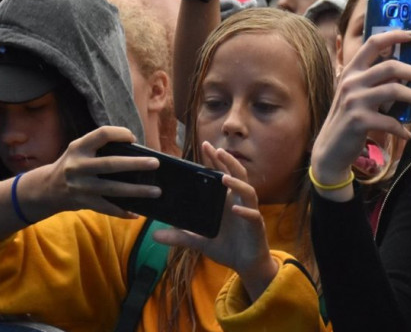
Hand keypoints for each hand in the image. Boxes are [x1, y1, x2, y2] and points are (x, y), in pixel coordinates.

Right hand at [29, 126, 160, 218]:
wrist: (47, 189)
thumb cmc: (72, 165)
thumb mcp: (79, 150)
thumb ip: (100, 148)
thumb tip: (137, 152)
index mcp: (79, 147)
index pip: (102, 134)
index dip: (119, 133)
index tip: (134, 138)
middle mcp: (78, 166)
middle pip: (111, 164)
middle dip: (135, 164)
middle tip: (155, 163)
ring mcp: (81, 186)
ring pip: (113, 189)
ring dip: (137, 191)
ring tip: (156, 191)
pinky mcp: (84, 202)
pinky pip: (107, 208)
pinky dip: (123, 212)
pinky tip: (137, 213)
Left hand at [152, 142, 277, 301]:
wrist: (245, 265)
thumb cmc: (226, 248)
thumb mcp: (199, 241)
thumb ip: (179, 236)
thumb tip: (154, 235)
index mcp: (226, 200)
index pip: (223, 174)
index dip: (217, 160)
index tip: (206, 145)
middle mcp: (238, 202)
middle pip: (238, 175)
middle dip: (229, 162)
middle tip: (217, 150)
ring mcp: (249, 212)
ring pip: (248, 191)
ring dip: (237, 183)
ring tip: (224, 178)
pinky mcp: (256, 226)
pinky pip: (252, 215)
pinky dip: (245, 210)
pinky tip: (235, 208)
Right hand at [310, 29, 410, 200]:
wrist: (330, 149)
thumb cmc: (348, 119)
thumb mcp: (355, 94)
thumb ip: (373, 80)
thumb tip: (406, 71)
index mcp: (351, 71)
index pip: (373, 43)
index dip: (395, 35)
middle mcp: (351, 82)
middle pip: (391, 66)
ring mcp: (354, 101)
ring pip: (395, 90)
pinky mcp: (359, 121)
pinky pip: (391, 121)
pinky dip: (403, 129)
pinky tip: (406, 134)